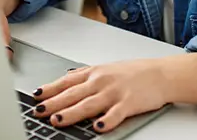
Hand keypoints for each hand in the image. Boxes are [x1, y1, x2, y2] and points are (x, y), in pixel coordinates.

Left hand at [30, 59, 172, 133]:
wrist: (159, 74)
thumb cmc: (133, 73)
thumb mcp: (105, 68)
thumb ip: (85, 74)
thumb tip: (65, 77)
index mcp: (94, 73)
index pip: (66, 82)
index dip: (50, 89)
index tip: (36, 96)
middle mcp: (101, 81)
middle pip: (73, 94)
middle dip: (54, 103)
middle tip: (39, 111)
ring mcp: (114, 92)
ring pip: (89, 104)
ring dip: (72, 113)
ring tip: (58, 120)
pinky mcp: (129, 104)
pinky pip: (115, 114)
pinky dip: (106, 121)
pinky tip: (97, 128)